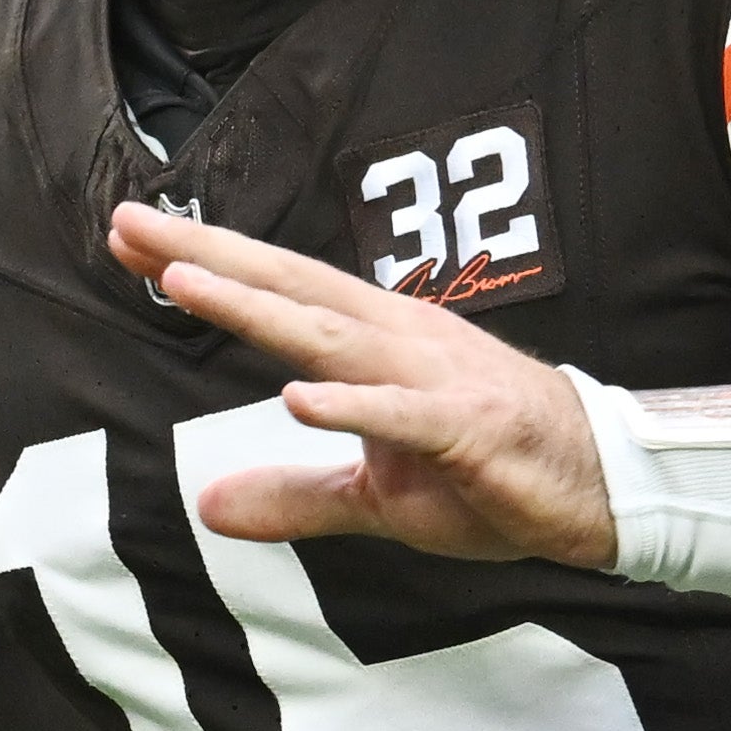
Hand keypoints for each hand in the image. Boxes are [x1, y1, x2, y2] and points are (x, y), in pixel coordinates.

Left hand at [110, 205, 615, 566]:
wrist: (602, 487)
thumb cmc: (490, 472)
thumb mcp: (375, 497)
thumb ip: (293, 495)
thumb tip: (208, 506)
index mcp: (376, 341)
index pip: (277, 292)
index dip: (204, 263)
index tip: (129, 237)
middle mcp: (398, 341)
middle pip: (290, 288)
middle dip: (207, 255)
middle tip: (128, 223)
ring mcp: (434, 380)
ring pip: (332, 338)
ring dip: (259, 309)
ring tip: (187, 284)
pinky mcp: (469, 429)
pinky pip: (402, 416)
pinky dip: (352, 406)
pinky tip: (297, 398)